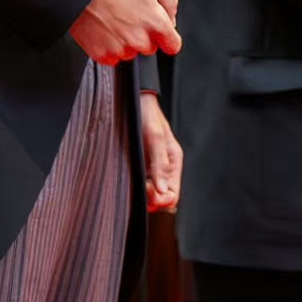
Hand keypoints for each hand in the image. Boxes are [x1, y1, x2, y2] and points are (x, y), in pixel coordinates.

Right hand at [70, 0, 180, 63]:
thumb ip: (168, 0)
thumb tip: (171, 17)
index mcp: (154, 22)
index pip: (172, 45)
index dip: (167, 37)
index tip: (161, 32)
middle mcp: (139, 39)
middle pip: (149, 48)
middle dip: (143, 34)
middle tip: (129, 14)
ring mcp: (119, 49)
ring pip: (130, 52)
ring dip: (125, 40)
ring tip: (113, 17)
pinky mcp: (101, 54)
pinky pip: (112, 57)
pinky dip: (109, 46)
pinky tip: (104, 27)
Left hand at [138, 92, 182, 211]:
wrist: (135, 100)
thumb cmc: (147, 114)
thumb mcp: (154, 137)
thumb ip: (160, 163)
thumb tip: (162, 189)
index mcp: (174, 161)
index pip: (173, 194)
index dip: (162, 200)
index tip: (149, 194)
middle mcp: (164, 167)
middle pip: (162, 196)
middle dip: (151, 199)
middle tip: (138, 189)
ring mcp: (152, 166)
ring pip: (151, 192)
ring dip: (142, 193)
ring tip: (132, 183)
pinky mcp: (141, 164)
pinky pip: (141, 183)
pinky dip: (136, 186)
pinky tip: (128, 179)